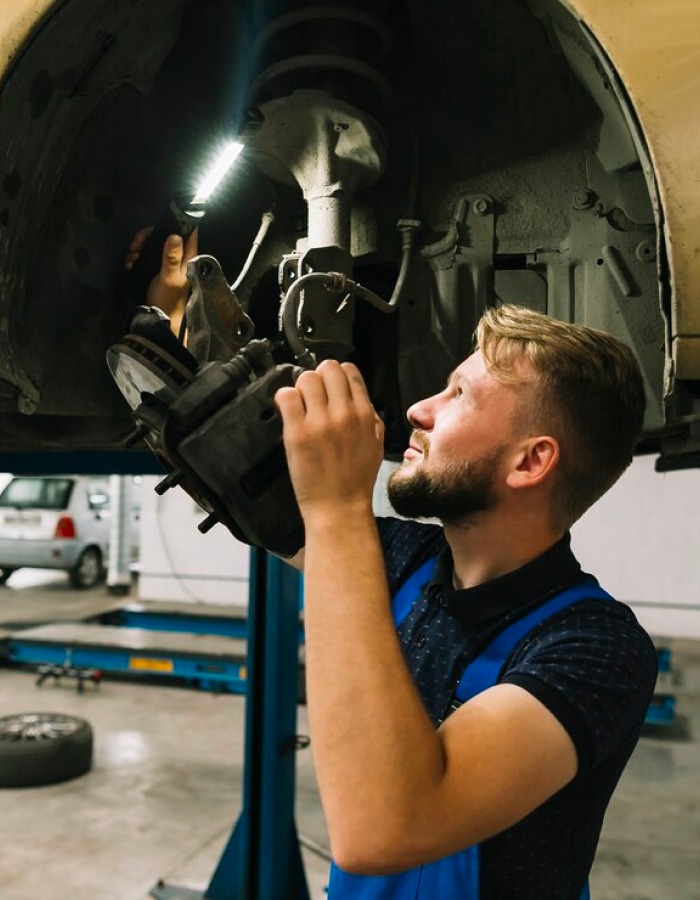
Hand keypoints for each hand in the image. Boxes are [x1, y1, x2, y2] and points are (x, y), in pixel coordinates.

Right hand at [124, 226, 198, 335]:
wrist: (159, 319)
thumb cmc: (167, 300)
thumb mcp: (169, 278)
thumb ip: (172, 258)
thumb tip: (175, 235)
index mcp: (188, 258)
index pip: (188, 233)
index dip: (174, 224)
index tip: (156, 227)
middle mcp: (179, 258)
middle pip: (165, 236)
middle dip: (147, 237)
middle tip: (135, 246)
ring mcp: (168, 264)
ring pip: (153, 246)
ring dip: (140, 248)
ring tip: (131, 258)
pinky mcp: (157, 270)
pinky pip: (147, 257)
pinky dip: (137, 258)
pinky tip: (130, 264)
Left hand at [275, 360, 383, 522]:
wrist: (339, 508)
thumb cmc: (355, 480)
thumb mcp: (376, 444)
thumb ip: (370, 417)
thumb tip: (359, 398)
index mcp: (364, 414)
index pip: (349, 371)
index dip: (337, 376)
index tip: (329, 387)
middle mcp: (343, 414)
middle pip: (327, 368)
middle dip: (319, 378)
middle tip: (313, 395)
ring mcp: (320, 422)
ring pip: (306, 378)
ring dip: (301, 388)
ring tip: (301, 405)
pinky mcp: (297, 433)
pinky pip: (287, 397)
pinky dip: (285, 398)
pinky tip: (288, 411)